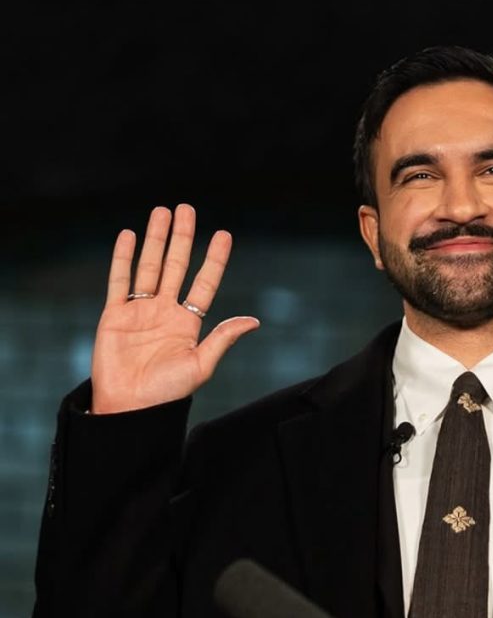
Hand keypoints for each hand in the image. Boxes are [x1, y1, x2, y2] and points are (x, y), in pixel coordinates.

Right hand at [91, 205, 259, 412]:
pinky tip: (129, 235)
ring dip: (155, 239)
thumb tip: (253, 321)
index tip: (224, 234)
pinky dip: (123, 258)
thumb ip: (222, 339)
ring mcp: (139, 312)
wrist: (129, 409)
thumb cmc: (166, 394)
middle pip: (175, 266)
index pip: (204, 283)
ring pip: (149, 267)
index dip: (214, 259)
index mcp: (189, 324)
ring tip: (162, 212)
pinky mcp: (114, 316)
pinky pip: (119, 281)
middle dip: (182, 238)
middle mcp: (165, 313)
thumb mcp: (200, 366)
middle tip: (187, 209)